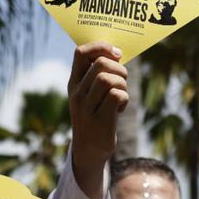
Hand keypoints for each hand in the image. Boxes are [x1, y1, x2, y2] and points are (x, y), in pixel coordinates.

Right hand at [68, 42, 127, 193]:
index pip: (81, 52)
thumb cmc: (94, 117)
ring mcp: (87, 108)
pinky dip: (125, 98)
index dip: (101, 47)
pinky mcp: (100, 120)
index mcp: (74, 83)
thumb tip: (116, 54)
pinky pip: (117, 96)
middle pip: (100, 64)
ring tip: (122, 94)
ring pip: (108, 79)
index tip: (116, 53)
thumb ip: (96, 76)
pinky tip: (121, 107)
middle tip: (123, 80)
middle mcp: (77, 93)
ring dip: (123, 83)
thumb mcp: (90, 95)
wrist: (88, 150)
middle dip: (119, 68)